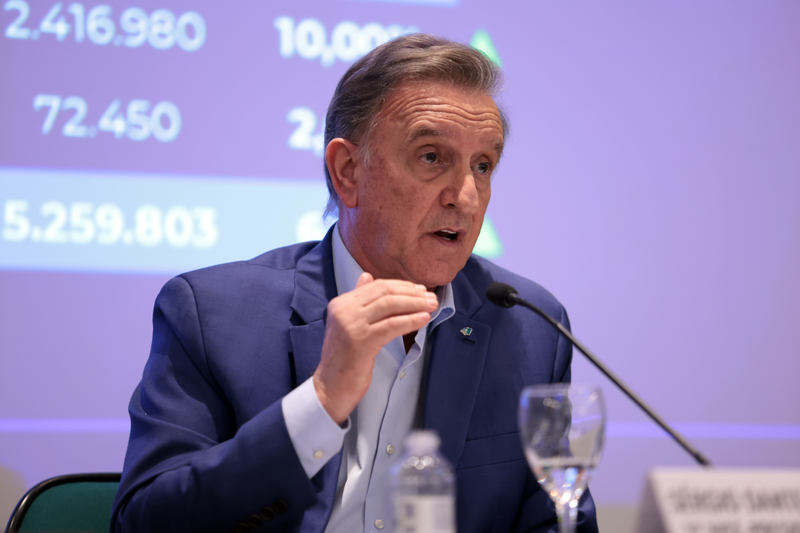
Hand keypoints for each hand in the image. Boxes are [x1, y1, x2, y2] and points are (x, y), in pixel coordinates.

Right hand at [313, 272, 438, 423]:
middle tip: (430, 297)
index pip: (376, 286)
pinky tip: (423, 319)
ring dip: (415, 304)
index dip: (401, 286)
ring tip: (431, 306)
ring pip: (390, 306)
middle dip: (412, 294)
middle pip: (385, 293)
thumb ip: (358, 301)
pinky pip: (392, 325)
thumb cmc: (344, 358)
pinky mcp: (362, 341)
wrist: (330, 386)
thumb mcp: (348, 323)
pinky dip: (410, 320)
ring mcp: (351, 325)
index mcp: (340, 303)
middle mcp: (344, 310)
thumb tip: (367, 276)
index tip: (419, 290)